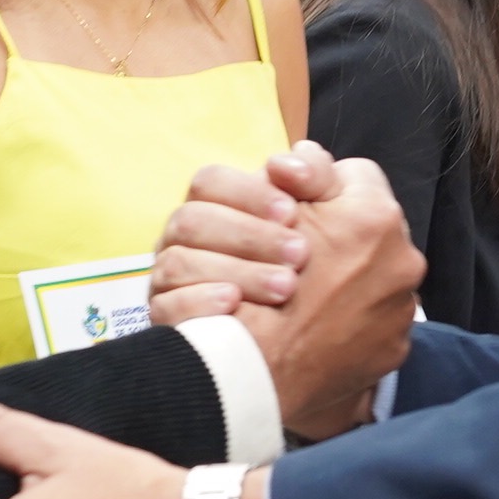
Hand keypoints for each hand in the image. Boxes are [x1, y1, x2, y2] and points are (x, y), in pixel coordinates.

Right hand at [147, 161, 307, 321]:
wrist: (306, 337)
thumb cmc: (313, 268)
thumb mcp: (331, 214)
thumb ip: (318, 176)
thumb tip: (288, 161)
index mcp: (216, 208)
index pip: (210, 182)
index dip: (248, 192)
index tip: (291, 213)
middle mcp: (186, 241)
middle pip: (192, 220)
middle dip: (248, 236)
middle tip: (300, 254)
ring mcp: (171, 282)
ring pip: (178, 263)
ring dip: (236, 271)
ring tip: (285, 288)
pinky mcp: (169, 323)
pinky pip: (167, 308)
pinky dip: (198, 302)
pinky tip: (233, 304)